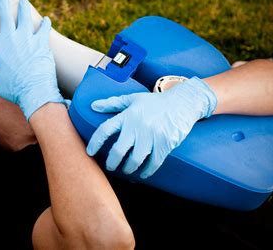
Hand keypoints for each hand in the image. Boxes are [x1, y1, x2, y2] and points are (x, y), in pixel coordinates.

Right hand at [0, 0, 63, 118]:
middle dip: (2, 4)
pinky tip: (46, 19)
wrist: (36, 91)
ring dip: (24, 8)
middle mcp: (11, 40)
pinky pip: (43, 28)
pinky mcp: (41, 42)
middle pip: (5, 17)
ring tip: (24, 1)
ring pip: (25, 17)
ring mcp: (27, 39)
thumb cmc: (14, 90)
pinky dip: (44, 23)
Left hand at [86, 77, 216, 177]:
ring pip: (135, 160)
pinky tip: (143, 174)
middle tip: (110, 166)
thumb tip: (93, 105)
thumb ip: (112, 103)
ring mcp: (152, 136)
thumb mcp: (133, 99)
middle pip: (118, 150)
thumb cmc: (155, 102)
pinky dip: (147, 171)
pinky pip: (153, 163)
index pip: (105, 129)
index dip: (95, 142)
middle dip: (112, 162)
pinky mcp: (165, 144)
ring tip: (126, 170)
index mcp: (128, 115)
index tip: (89, 152)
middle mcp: (138, 126)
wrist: (183, 103)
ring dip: (128, 169)